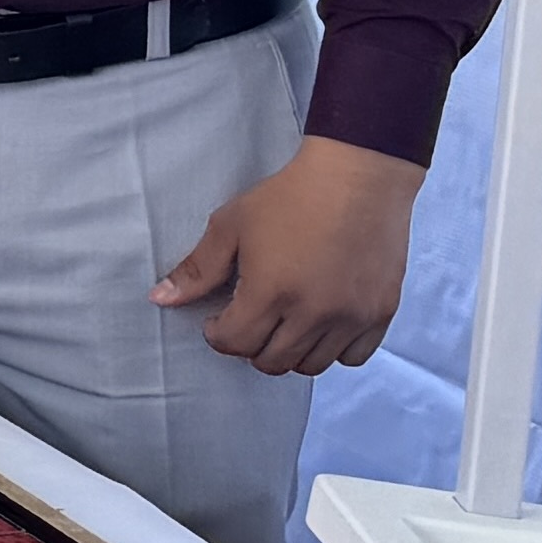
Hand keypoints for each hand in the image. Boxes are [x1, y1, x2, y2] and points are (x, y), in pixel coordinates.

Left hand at [151, 135, 427, 375]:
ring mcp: (351, 315)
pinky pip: (354, 357)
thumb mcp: (231, 225)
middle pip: (272, 361)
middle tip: (250, 321)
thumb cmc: (290, 197)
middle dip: (251, 346)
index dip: (218, 334)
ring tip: (283, 324)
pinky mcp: (381, 312)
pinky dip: (333, 350)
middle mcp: (313, 312)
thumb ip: (198, 269)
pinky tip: (320, 325)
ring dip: (290, 351)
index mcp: (271, 292)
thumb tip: (160, 299)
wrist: (357, 177)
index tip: (219, 320)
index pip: (235, 343)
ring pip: (312, 365)